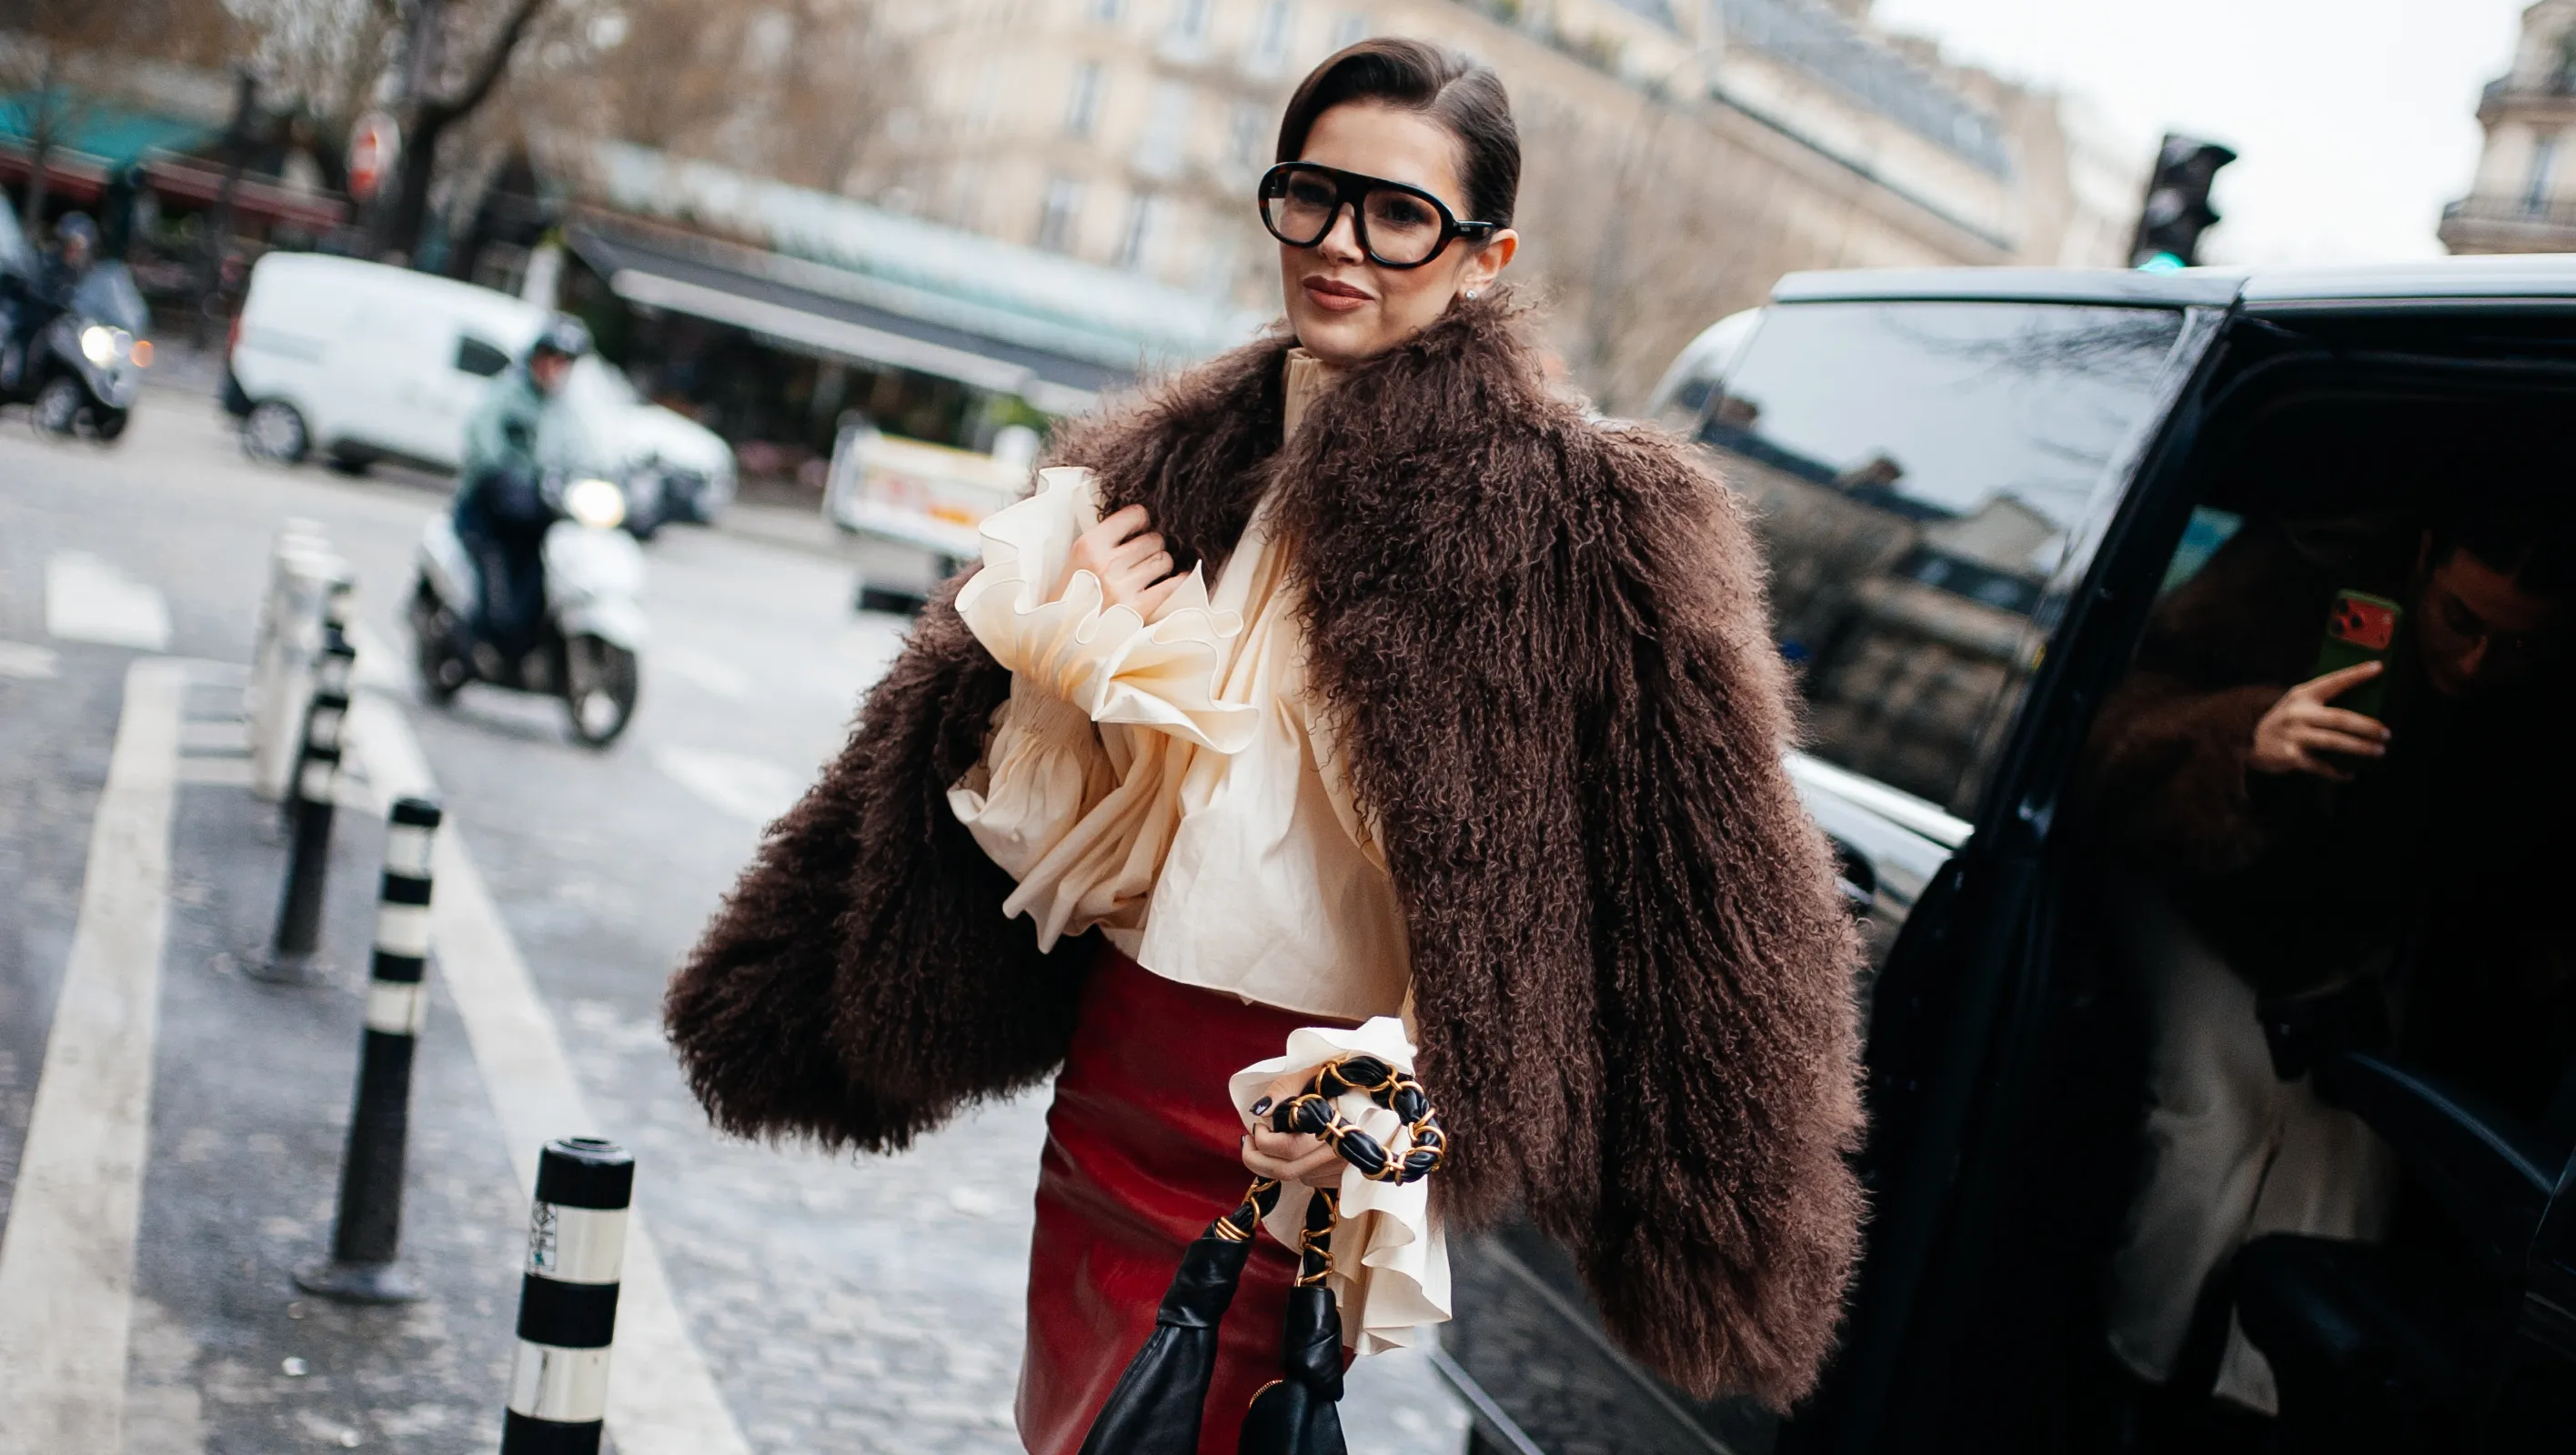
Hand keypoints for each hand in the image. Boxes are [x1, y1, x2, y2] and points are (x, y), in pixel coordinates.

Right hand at [1060, 503, 1181, 617]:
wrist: (1063, 637)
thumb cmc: (1071, 596)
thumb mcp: (1076, 560)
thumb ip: (1103, 541)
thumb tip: (1138, 524)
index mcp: (1089, 546)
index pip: (1133, 515)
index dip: (1141, 520)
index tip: (1140, 528)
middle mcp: (1107, 564)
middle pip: (1153, 539)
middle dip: (1152, 545)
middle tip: (1145, 555)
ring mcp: (1123, 587)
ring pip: (1164, 560)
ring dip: (1161, 564)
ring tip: (1152, 571)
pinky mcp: (1137, 610)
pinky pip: (1171, 586)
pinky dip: (1177, 581)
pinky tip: (1175, 579)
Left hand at [1239, 1067, 1345, 1189]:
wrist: (1366, 1092)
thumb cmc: (1331, 1082)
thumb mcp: (1304, 1076)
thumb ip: (1280, 1091)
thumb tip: (1258, 1113)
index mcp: (1330, 1124)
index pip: (1288, 1148)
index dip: (1263, 1140)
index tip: (1258, 1124)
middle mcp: (1340, 1151)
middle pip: (1285, 1171)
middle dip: (1256, 1158)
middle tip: (1250, 1139)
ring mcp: (1343, 1167)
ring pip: (1295, 1177)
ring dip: (1275, 1162)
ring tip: (1274, 1139)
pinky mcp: (1343, 1177)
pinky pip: (1309, 1179)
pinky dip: (1296, 1165)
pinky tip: (1297, 1148)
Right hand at [2249, 661, 2390, 782]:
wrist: (2251, 741)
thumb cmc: (2287, 721)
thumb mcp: (2299, 703)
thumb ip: (2323, 702)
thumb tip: (2366, 709)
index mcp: (2303, 695)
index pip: (2334, 681)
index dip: (2356, 674)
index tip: (2379, 667)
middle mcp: (2298, 713)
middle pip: (2339, 718)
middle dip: (2367, 726)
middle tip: (2386, 733)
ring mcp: (2294, 735)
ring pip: (2333, 742)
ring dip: (2359, 748)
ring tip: (2378, 751)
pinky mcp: (2291, 756)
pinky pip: (2320, 765)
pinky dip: (2337, 772)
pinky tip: (2349, 774)